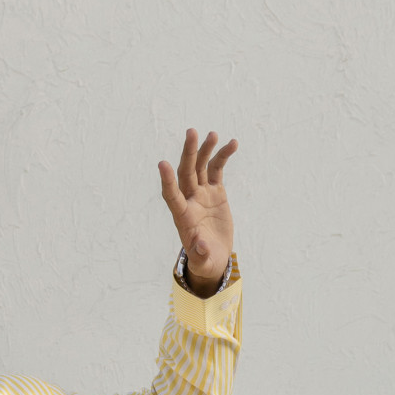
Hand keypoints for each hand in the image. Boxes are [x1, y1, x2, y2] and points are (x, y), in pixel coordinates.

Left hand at [158, 128, 237, 294]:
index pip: (171, 195)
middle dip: (188, 153)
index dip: (167, 181)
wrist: (214, 255)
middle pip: (186, 173)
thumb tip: (200, 245)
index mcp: (183, 217)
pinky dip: (223, 156)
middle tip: (191, 132)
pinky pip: (217, 169)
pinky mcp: (215, 191)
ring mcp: (202, 194)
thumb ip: (200, 255)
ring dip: (205, 149)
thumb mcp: (203, 262)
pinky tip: (232, 143)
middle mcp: (190, 201)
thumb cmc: (205, 261)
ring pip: (201, 167)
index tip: (162, 164)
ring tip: (213, 134)